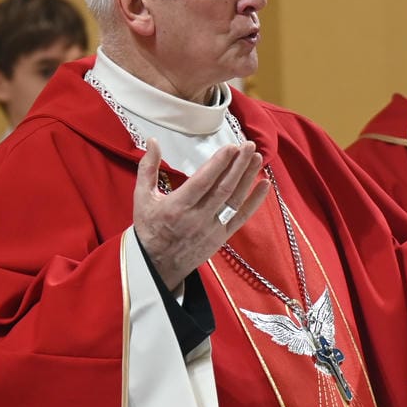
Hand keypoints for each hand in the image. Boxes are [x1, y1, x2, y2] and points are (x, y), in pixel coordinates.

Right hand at [132, 140, 271, 290]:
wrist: (157, 265)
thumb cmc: (149, 228)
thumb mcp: (142, 197)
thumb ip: (147, 168)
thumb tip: (153, 140)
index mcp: (177, 207)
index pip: (202, 182)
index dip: (218, 164)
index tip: (231, 147)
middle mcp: (197, 218)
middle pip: (223, 188)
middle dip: (238, 165)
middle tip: (248, 146)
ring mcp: (212, 229)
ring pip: (234, 200)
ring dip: (248, 178)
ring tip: (257, 158)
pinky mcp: (222, 237)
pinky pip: (241, 217)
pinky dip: (254, 201)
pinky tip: (265, 185)